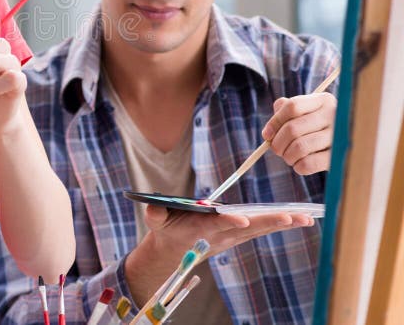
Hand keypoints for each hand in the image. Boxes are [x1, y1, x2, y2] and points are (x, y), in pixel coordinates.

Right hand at [144, 204, 313, 259]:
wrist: (175, 251)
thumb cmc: (166, 229)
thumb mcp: (156, 222)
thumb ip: (155, 214)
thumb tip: (152, 208)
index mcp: (201, 229)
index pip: (218, 225)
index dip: (230, 221)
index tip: (244, 220)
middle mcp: (221, 234)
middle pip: (248, 228)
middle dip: (270, 222)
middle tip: (293, 218)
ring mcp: (232, 236)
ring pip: (260, 228)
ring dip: (283, 223)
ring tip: (306, 218)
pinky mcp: (239, 234)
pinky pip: (262, 227)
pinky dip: (281, 222)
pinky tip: (300, 219)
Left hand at [261, 92, 336, 174]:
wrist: (350, 144)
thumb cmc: (318, 125)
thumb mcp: (305, 111)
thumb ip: (284, 111)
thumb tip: (269, 131)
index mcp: (323, 100)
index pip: (292, 106)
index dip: (275, 122)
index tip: (266, 135)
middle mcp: (334, 115)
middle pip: (293, 128)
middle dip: (277, 143)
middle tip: (276, 149)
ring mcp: (339, 136)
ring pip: (300, 147)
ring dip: (287, 156)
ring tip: (288, 157)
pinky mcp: (340, 156)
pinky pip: (310, 164)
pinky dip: (298, 167)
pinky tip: (299, 165)